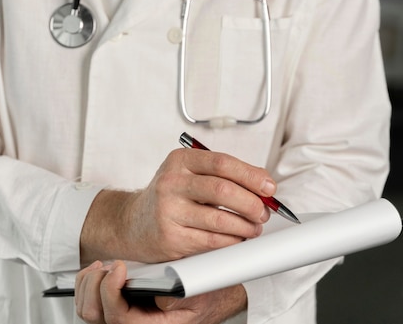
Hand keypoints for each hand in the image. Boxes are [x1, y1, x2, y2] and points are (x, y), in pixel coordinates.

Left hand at [75, 260, 247, 323]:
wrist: (208, 294)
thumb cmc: (204, 296)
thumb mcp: (198, 295)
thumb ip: (179, 298)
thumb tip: (159, 297)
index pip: (118, 318)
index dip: (110, 291)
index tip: (119, 267)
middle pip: (94, 314)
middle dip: (96, 285)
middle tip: (111, 266)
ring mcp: (123, 316)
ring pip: (88, 309)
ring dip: (89, 283)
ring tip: (103, 267)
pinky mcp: (117, 307)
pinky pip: (90, 301)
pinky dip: (88, 282)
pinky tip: (101, 270)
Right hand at [81, 148, 275, 263]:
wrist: (132, 223)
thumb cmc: (169, 197)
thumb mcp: (189, 175)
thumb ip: (223, 175)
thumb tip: (264, 183)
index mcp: (180, 160)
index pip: (222, 163)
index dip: (251, 175)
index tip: (269, 188)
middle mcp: (171, 182)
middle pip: (222, 190)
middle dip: (251, 203)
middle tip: (263, 213)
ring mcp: (168, 210)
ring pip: (219, 219)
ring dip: (245, 226)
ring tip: (253, 228)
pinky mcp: (170, 238)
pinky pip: (211, 241)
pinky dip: (231, 241)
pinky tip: (236, 239)